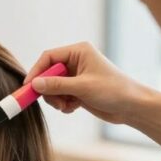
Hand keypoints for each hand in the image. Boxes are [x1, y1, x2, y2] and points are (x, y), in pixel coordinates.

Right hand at [26, 41, 149, 124]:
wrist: (132, 107)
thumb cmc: (114, 91)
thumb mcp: (83, 87)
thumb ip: (57, 85)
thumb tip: (34, 84)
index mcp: (79, 52)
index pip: (49, 57)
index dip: (36, 71)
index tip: (28, 87)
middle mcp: (76, 61)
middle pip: (48, 73)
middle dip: (48, 90)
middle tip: (54, 102)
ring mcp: (77, 76)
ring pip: (52, 86)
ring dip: (56, 99)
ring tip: (66, 106)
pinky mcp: (78, 89)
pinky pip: (60, 95)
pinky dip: (62, 103)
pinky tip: (73, 107)